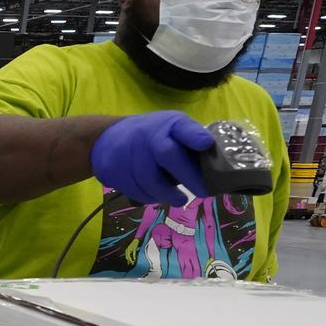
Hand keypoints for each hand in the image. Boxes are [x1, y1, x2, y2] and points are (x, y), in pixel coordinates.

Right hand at [91, 112, 214, 203]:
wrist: (109, 139)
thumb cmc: (153, 136)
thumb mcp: (174, 131)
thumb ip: (192, 144)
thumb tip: (217, 164)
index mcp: (168, 125)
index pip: (182, 127)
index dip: (194, 135)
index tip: (205, 144)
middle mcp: (147, 135)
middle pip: (167, 154)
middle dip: (188, 175)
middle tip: (204, 192)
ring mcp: (128, 153)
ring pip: (149, 179)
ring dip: (168, 194)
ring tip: (180, 200)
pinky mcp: (114, 171)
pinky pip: (135, 190)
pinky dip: (150, 197)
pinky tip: (157, 195)